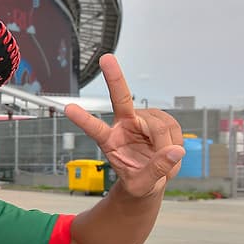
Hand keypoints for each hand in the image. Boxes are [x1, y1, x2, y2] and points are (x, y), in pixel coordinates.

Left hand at [64, 54, 183, 197]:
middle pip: (122, 100)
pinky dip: (175, 142)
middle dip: (114, 78)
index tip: (68, 108)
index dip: (83, 119)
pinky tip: (169, 150)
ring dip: (167, 144)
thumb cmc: (138, 182)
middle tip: (106, 58)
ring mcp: (141, 120)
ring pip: (160, 124)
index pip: (95, 128)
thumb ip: (156, 170)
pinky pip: (173, 127)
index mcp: (109, 141)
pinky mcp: (158, 120)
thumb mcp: (143, 186)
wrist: (149, 179)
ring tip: (163, 162)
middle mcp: (123, 125)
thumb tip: (175, 151)